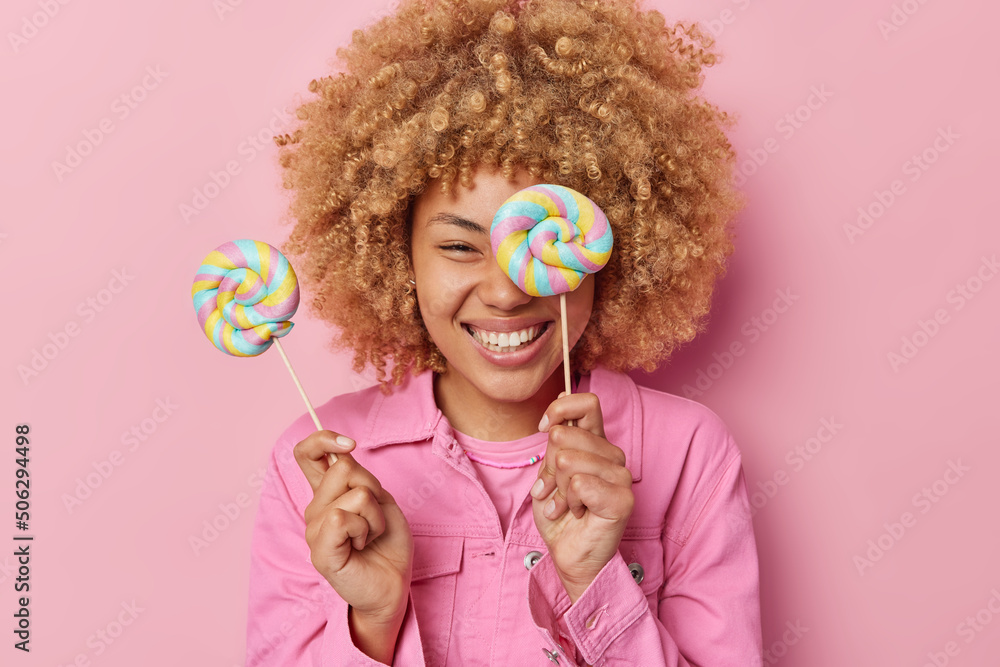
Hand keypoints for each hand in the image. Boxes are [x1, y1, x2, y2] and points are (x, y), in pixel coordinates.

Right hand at [294, 430, 412, 624]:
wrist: (393, 583)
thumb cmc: (387, 543)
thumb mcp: (381, 500)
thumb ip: (360, 477)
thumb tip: (343, 455)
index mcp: (327, 495)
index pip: (306, 454)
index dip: (323, 439)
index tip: (349, 443)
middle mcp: (315, 509)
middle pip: (343, 467)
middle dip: (373, 488)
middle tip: (373, 518)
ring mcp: (314, 529)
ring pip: (354, 493)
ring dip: (375, 514)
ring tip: (369, 535)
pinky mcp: (320, 549)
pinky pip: (343, 517)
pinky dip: (365, 529)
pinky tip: (361, 546)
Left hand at [530, 393, 633, 602]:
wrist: (569, 555)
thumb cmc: (560, 515)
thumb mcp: (549, 471)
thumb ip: (556, 441)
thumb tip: (559, 403)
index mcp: (597, 443)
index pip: (586, 403)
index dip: (559, 410)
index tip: (544, 429)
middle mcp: (613, 455)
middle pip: (565, 435)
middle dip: (549, 467)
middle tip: (554, 490)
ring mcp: (621, 476)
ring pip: (568, 460)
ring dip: (558, 488)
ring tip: (566, 504)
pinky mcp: (622, 499)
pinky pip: (579, 483)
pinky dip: (568, 501)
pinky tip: (575, 512)